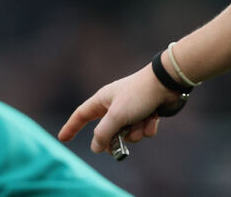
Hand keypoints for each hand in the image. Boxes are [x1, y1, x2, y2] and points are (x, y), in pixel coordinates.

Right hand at [57, 64, 181, 154]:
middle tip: (121, 141)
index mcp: (103, 100)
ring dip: (136, 132)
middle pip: (107, 132)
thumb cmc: (139, 95)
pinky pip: (142, 130)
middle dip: (116, 138)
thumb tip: (96, 147)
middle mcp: (115, 105)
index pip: (81, 115)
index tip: (62, 138)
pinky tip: (154, 117)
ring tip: (143, 119)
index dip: (71, 127)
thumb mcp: (117, 116)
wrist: (168, 84)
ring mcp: (131, 110)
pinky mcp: (146, 113)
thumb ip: (103, 133)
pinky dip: (148, 127)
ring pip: (128, 134)